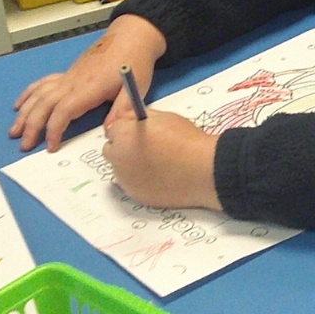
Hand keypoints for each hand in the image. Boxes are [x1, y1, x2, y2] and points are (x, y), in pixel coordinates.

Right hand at [10, 16, 167, 151]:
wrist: (130, 37)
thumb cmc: (134, 62)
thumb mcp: (134, 88)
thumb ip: (122, 111)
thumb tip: (110, 132)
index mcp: (89, 88)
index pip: (63, 111)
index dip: (53, 130)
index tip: (51, 146)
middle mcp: (72, 82)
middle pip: (44, 104)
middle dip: (31, 125)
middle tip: (24, 145)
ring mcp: (67, 77)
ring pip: (38, 94)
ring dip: (24, 113)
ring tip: (14, 131)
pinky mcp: (67, 73)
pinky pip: (42, 83)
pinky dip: (28, 94)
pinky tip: (19, 105)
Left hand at [101, 111, 221, 210]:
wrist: (203, 171)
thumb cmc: (187, 141)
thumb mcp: (165, 117)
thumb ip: (140, 118)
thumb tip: (131, 120)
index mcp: (123, 135)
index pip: (113, 129)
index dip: (127, 129)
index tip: (139, 131)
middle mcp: (118, 158)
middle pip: (110, 150)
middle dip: (123, 147)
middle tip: (145, 147)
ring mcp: (126, 180)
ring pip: (120, 169)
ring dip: (130, 164)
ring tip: (156, 163)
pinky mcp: (136, 196)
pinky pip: (131, 185)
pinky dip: (140, 180)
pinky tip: (160, 176)